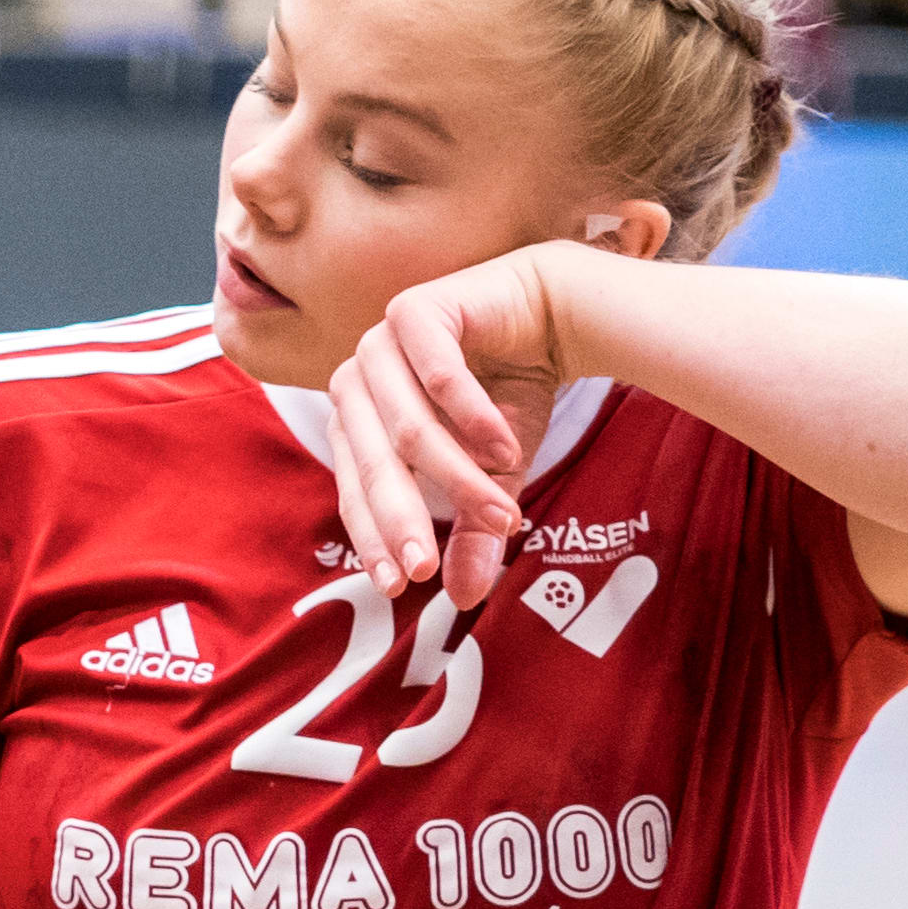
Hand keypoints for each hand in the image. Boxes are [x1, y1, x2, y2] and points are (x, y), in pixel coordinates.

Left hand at [320, 245, 591, 610]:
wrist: (552, 314)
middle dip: (405, 521)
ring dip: (458, 477)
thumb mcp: (490, 473)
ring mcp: (379, 343)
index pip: (355, 491)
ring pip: (411, 429)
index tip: (401, 585)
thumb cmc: (509, 394)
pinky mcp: (415, 310)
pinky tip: (506, 449)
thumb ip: (471, 529)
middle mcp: (355, 382)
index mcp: (355, 422)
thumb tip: (465, 598)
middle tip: (429, 568)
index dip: (376, 539)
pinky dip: (473, 417)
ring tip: (503, 515)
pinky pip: (439, 376)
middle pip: (376, 466)